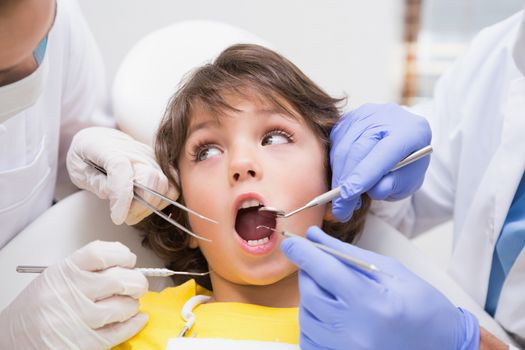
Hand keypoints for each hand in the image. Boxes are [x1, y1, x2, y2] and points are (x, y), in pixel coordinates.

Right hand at [0, 241, 148, 349]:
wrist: (12, 339)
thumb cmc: (37, 308)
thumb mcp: (56, 278)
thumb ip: (86, 269)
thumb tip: (126, 266)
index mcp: (63, 273)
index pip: (101, 254)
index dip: (122, 255)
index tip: (129, 260)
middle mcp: (69, 294)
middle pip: (119, 280)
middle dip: (137, 281)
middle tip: (137, 284)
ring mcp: (77, 320)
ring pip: (123, 307)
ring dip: (133, 305)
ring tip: (128, 304)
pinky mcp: (83, 343)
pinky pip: (119, 331)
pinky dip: (133, 324)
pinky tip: (136, 319)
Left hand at [67, 127, 178, 224]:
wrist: (99, 139)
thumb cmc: (85, 156)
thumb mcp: (78, 170)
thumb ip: (95, 183)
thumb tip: (113, 196)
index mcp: (106, 147)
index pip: (121, 170)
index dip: (122, 196)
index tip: (118, 217)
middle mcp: (133, 150)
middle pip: (149, 178)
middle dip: (139, 205)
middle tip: (124, 216)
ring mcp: (149, 156)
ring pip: (162, 183)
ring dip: (151, 205)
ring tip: (133, 212)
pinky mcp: (158, 163)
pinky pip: (171, 184)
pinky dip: (164, 199)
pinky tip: (147, 204)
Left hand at [281, 226, 479, 349]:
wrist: (443, 346)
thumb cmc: (422, 306)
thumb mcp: (390, 271)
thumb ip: (347, 254)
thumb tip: (315, 237)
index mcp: (372, 303)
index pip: (323, 271)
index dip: (302, 252)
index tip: (290, 241)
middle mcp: (355, 332)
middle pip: (310, 293)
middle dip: (309, 273)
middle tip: (319, 265)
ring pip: (306, 316)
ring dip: (311, 298)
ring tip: (333, 292)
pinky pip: (309, 339)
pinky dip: (313, 321)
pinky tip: (330, 313)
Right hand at [330, 103, 430, 221]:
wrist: (402, 142)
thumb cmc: (407, 164)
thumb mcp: (408, 182)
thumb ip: (393, 185)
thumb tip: (371, 191)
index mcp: (410, 131)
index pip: (382, 153)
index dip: (363, 175)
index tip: (347, 196)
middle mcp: (386, 117)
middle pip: (358, 149)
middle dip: (345, 181)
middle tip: (341, 208)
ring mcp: (365, 114)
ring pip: (343, 147)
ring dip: (339, 175)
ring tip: (344, 198)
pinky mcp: (349, 118)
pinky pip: (335, 143)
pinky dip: (335, 164)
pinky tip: (342, 178)